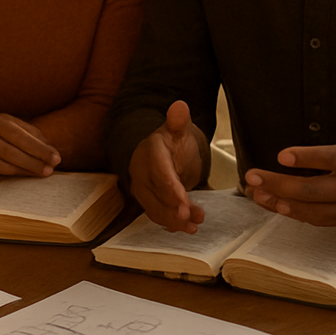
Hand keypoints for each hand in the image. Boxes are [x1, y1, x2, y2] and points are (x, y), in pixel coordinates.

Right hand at [0, 114, 59, 180]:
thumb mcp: (5, 122)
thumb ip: (28, 131)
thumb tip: (49, 146)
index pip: (21, 137)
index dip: (39, 149)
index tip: (56, 158)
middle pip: (11, 154)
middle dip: (33, 164)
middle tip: (50, 171)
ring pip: (0, 167)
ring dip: (21, 172)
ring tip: (37, 174)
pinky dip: (2, 178)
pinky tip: (16, 178)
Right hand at [126, 101, 208, 232]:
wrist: (159, 151)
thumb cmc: (171, 141)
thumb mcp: (177, 129)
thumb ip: (179, 120)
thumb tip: (180, 106)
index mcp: (150, 153)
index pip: (160, 173)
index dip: (171, 189)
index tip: (184, 202)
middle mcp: (141, 172)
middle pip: (156, 195)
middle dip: (173, 209)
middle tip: (191, 218)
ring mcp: (142, 189)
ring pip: (155, 209)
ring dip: (174, 220)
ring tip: (194, 225)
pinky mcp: (147, 201)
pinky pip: (156, 214)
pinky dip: (170, 223)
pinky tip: (185, 228)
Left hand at [245, 69, 335, 225]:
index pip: (333, 160)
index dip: (308, 159)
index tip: (282, 155)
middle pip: (315, 190)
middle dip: (281, 184)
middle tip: (253, 174)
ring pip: (310, 209)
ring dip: (280, 201)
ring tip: (254, 189)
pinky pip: (310, 219)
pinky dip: (287, 212)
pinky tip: (266, 200)